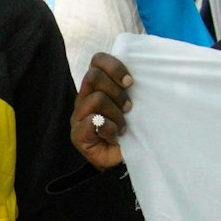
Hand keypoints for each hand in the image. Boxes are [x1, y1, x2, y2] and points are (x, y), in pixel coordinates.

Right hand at [72, 52, 132, 169]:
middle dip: (116, 92)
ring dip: (115, 114)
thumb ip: (129, 87)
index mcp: (96, 86)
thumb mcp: (132, 104)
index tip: (130, 82)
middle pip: (93, 76)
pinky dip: (108, 128)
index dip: (114, 67)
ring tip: (122, 126)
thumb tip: (143, 71)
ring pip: (96, 99)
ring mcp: (78, 116)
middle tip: (128, 108)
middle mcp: (84, 97)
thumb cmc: (130, 130)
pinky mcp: (77, 134)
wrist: (123, 160)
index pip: (97, 60)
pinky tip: (114, 135)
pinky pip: (92, 121)